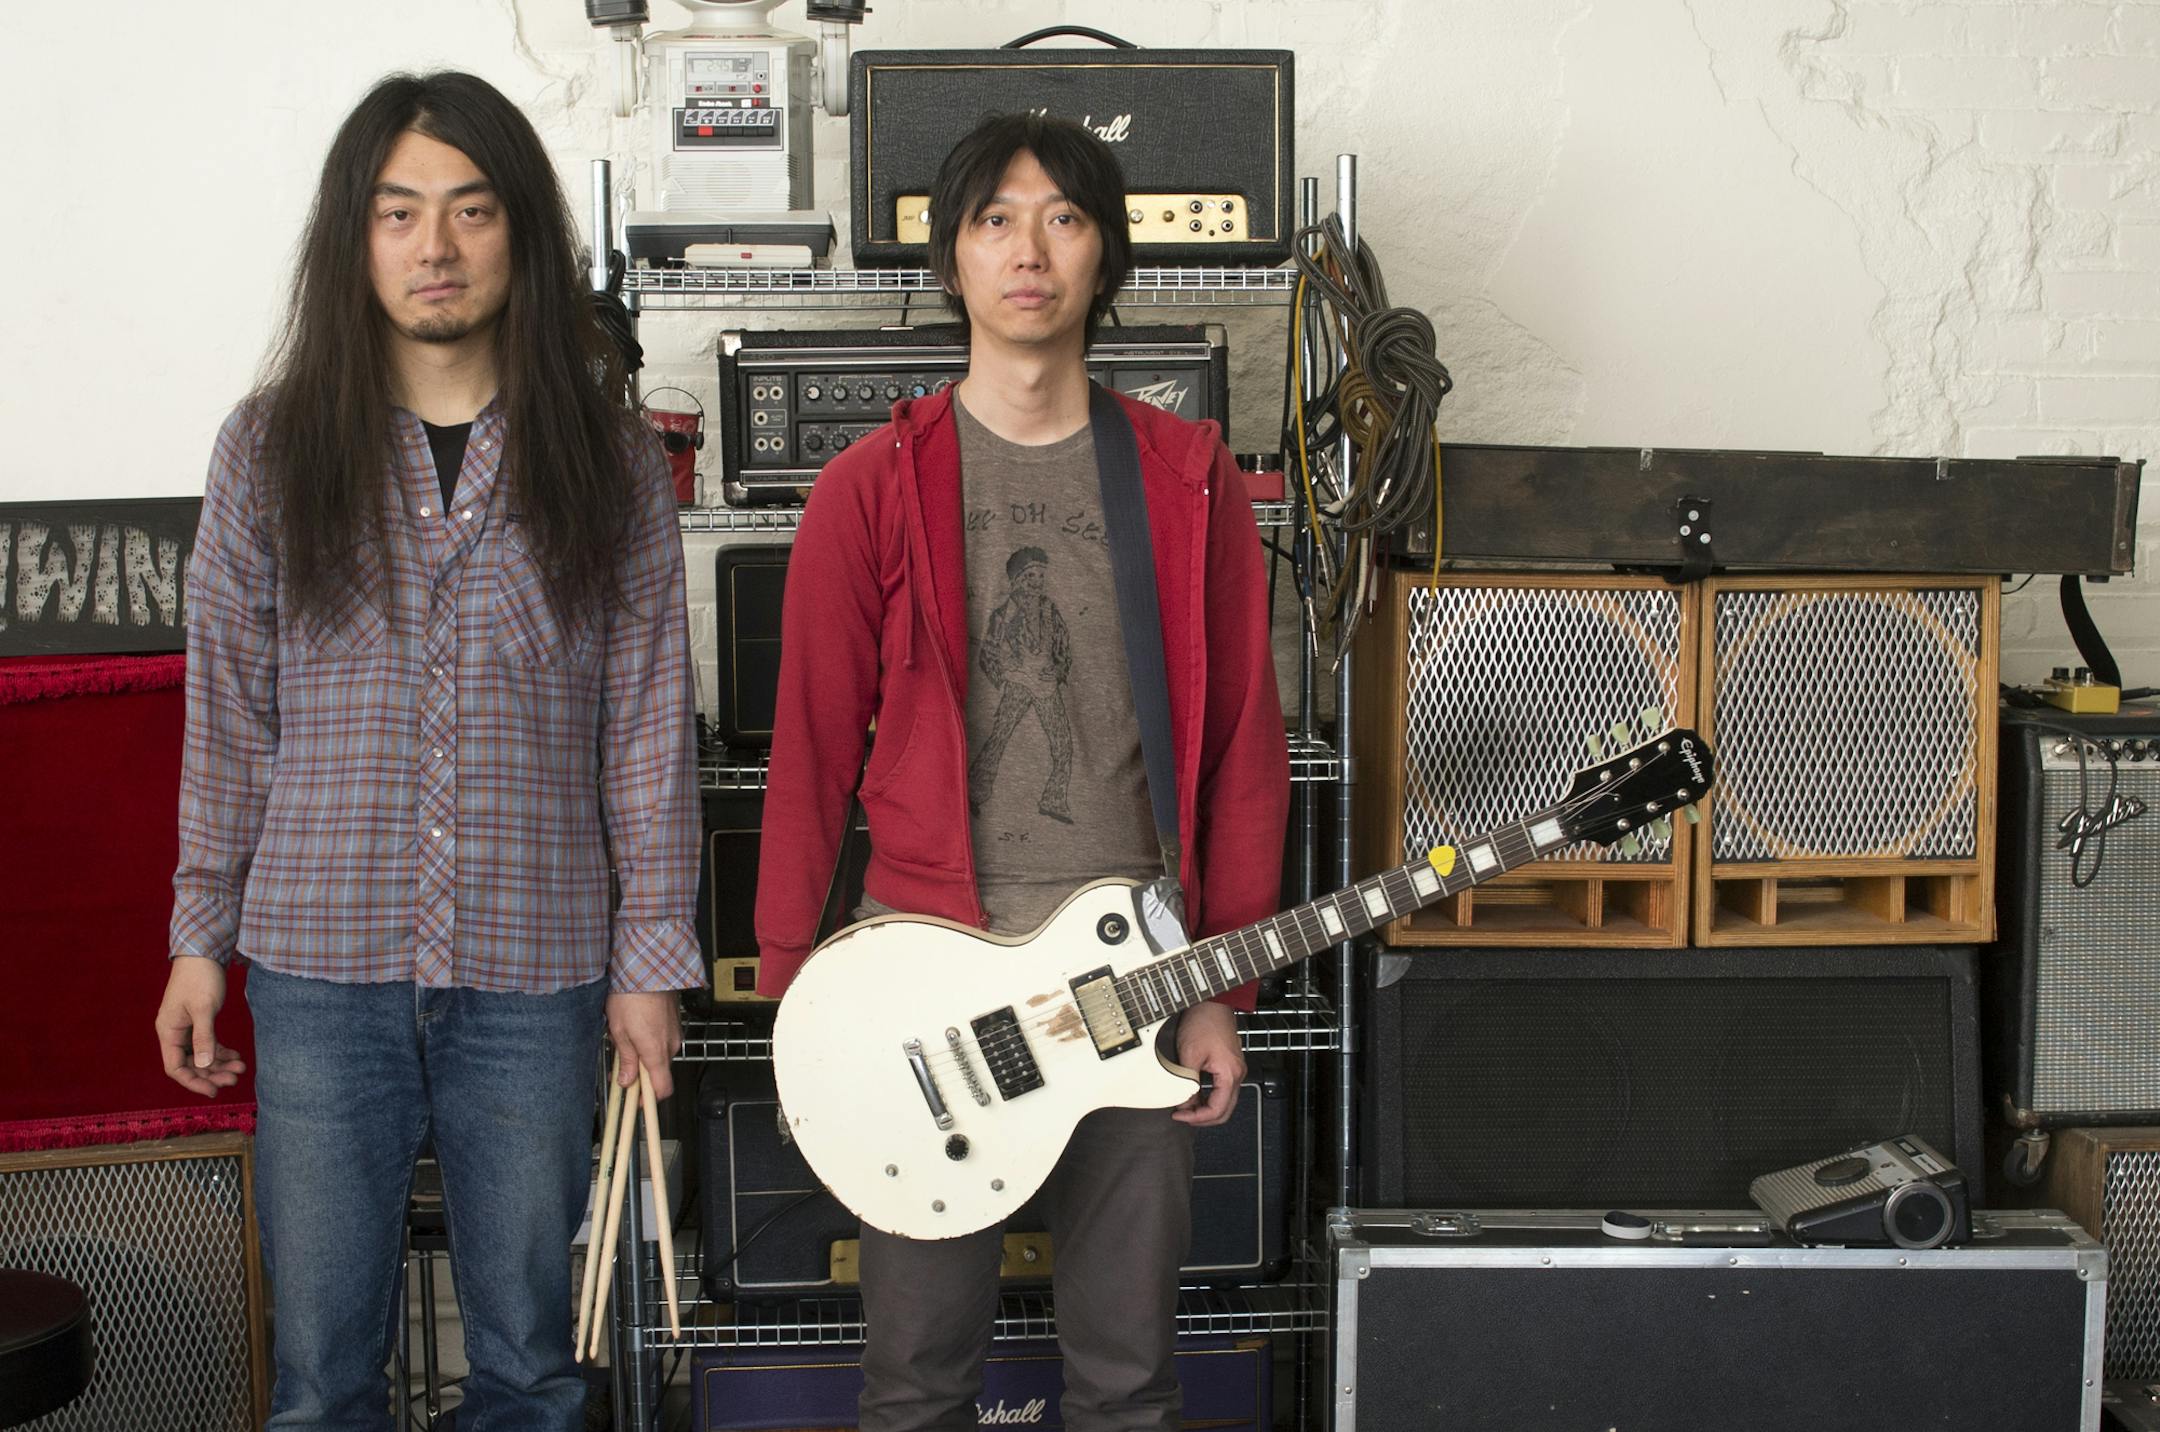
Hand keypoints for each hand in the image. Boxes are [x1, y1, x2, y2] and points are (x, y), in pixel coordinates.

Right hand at [155, 956, 246, 1097]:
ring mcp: (186, 1028)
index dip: (193, 1082)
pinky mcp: (199, 1021)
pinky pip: (208, 1044)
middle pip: (190, 1064)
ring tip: (241, 1068)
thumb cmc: (200, 978)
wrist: (204, 953)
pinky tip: (237, 1057)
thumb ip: (204, 1037)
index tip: (213, 1091)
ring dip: (219, 1064)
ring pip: (201, 1055)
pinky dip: (221, 1052)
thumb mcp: (204, 1008)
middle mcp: (174, 1033)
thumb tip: (204, 1064)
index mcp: (168, 1031)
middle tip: (235, 1078)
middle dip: (211, 1074)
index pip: (174, 1067)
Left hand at [606, 990, 682, 1099]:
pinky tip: (635, 1028)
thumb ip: (626, 1060)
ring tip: (624, 1038)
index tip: (636, 1101)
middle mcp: (670, 1045)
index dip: (649, 1100)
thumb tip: (627, 1081)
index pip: (662, 1089)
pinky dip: (650, 1041)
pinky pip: (663, 1040)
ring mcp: (675, 1033)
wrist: (649, 969)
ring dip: (643, 1054)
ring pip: (659, 1055)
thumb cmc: (632, 996)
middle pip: (658, 1071)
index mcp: (656, 1052)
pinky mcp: (674, 1022)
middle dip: (639, 1072)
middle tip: (618, 1065)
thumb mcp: (619, 1031)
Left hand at [1171, 1000, 1243, 1127]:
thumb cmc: (1203, 1022)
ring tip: (1186, 1108)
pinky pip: (1223, 1090)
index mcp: (1229, 1074)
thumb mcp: (1189, 1055)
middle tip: (1183, 1117)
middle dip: (1203, 1118)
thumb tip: (1184, 1103)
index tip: (1179, 1115)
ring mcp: (1235, 1070)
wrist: (1212, 1003)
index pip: (1216, 1110)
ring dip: (1206, 1108)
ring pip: (1225, 1102)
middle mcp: (1237, 1074)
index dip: (1196, 1117)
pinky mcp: (1230, 1065)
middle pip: (1224, 1110)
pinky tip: (1194, 1096)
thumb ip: (1187, 1083)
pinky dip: (1209, 1098)